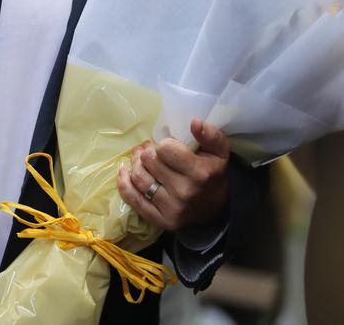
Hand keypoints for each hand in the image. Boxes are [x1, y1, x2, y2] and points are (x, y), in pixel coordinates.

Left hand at [117, 118, 229, 232]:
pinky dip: (124, 184)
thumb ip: (210, 134)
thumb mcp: (219, 151)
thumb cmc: (213, 174)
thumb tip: (194, 122)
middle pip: (149, 161)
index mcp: (199, 173)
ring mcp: (172, 209)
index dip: (163, 144)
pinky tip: (124, 172)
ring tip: (139, 158)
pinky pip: (134, 200)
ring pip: (139, 178)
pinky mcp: (161, 221)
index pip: (165, 149)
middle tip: (148, 149)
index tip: (166, 147)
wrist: (217, 210)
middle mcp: (185, 192)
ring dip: (135, 164)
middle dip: (147, 152)